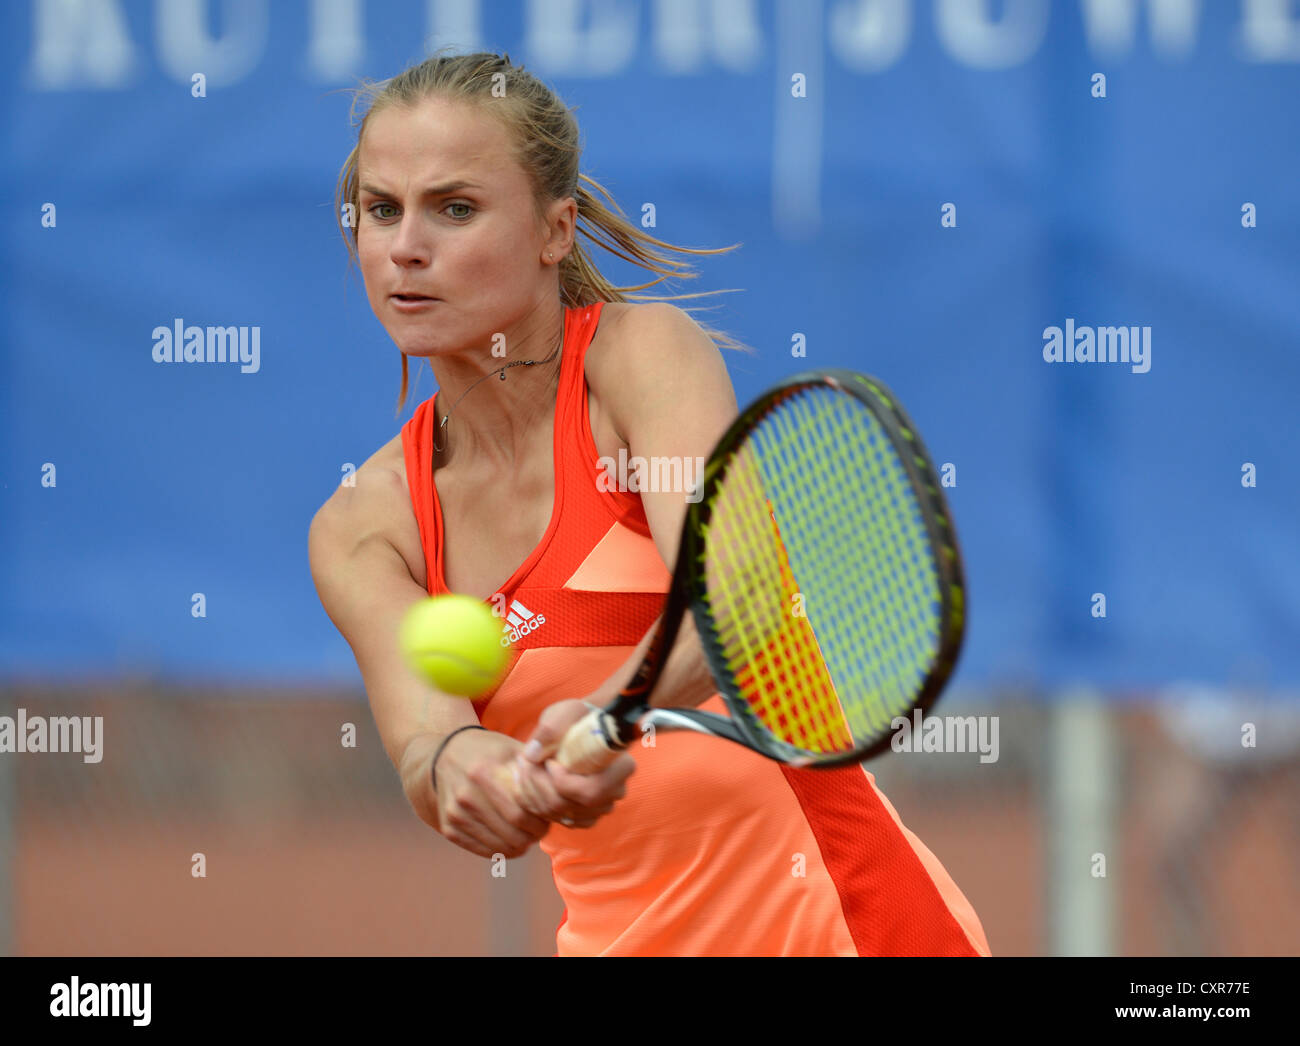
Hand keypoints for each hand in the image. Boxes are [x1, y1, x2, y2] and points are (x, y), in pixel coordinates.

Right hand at [432, 728, 552, 858]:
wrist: (443, 757)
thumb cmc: (488, 751)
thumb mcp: (510, 748)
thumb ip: (536, 765)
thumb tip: (566, 782)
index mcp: (484, 773)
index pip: (522, 813)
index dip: (541, 821)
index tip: (549, 817)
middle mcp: (466, 796)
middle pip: (513, 834)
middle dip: (534, 835)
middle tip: (541, 828)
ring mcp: (455, 815)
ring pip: (500, 847)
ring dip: (521, 845)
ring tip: (527, 832)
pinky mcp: (449, 829)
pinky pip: (484, 851)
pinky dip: (503, 849)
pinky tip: (510, 836)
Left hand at [512, 699, 635, 828]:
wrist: (579, 729)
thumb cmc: (577, 718)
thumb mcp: (566, 713)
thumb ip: (551, 728)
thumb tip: (532, 754)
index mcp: (621, 766)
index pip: (592, 790)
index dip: (563, 781)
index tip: (549, 761)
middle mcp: (615, 792)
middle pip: (570, 805)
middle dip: (540, 786)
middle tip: (524, 762)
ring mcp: (600, 807)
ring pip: (559, 814)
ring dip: (533, 792)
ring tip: (522, 767)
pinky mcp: (584, 816)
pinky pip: (557, 820)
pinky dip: (536, 803)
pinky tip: (529, 782)